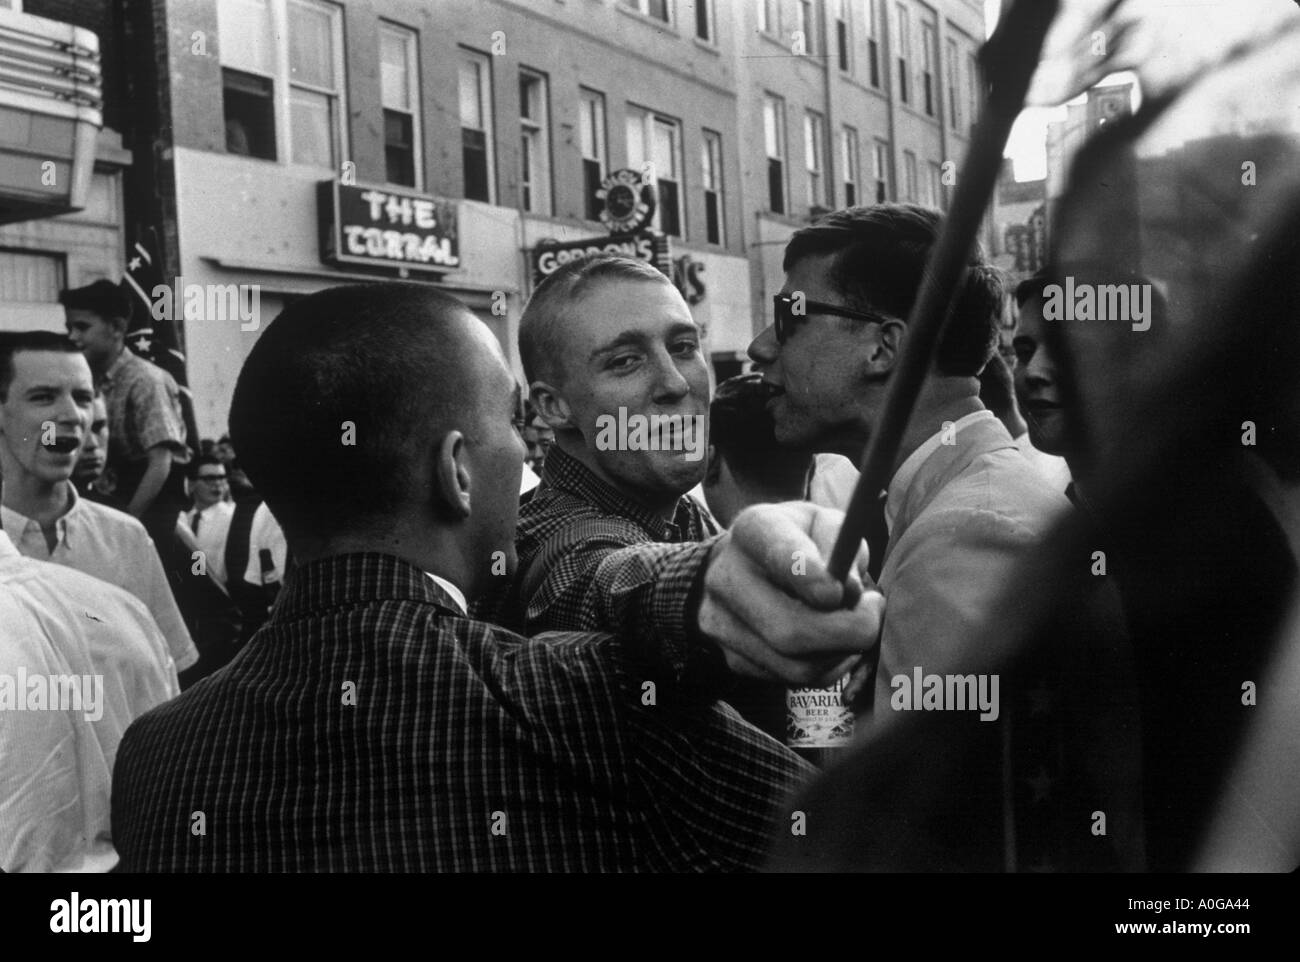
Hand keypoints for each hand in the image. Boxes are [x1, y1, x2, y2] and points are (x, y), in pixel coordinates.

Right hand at [698, 501, 882, 685]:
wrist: (747, 563)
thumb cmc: (800, 541)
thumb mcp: (826, 523)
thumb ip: (842, 547)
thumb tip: (850, 594)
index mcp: (755, 530)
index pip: (779, 554)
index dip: (811, 578)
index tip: (840, 592)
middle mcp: (727, 576)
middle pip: (788, 629)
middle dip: (847, 632)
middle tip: (873, 613)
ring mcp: (722, 622)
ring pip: (796, 666)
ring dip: (842, 654)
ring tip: (856, 627)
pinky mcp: (732, 657)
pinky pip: (792, 679)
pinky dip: (826, 667)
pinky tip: (833, 644)